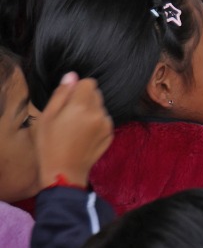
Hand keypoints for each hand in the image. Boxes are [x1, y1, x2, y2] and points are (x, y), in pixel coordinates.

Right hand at [33, 74, 113, 189]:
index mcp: (82, 106)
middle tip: (69, 116)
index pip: (89, 83)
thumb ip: (61, 94)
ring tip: (75, 128)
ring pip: (101, 108)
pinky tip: (83, 136)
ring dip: (91, 112)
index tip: (68, 101)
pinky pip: (104, 121)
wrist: (64, 171)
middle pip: (96, 94)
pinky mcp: (111, 135)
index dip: (78, 89)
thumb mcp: (47, 116)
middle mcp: (99, 113)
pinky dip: (96, 124)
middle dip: (84, 100)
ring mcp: (107, 125)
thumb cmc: (50, 144)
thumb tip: (72, 76)